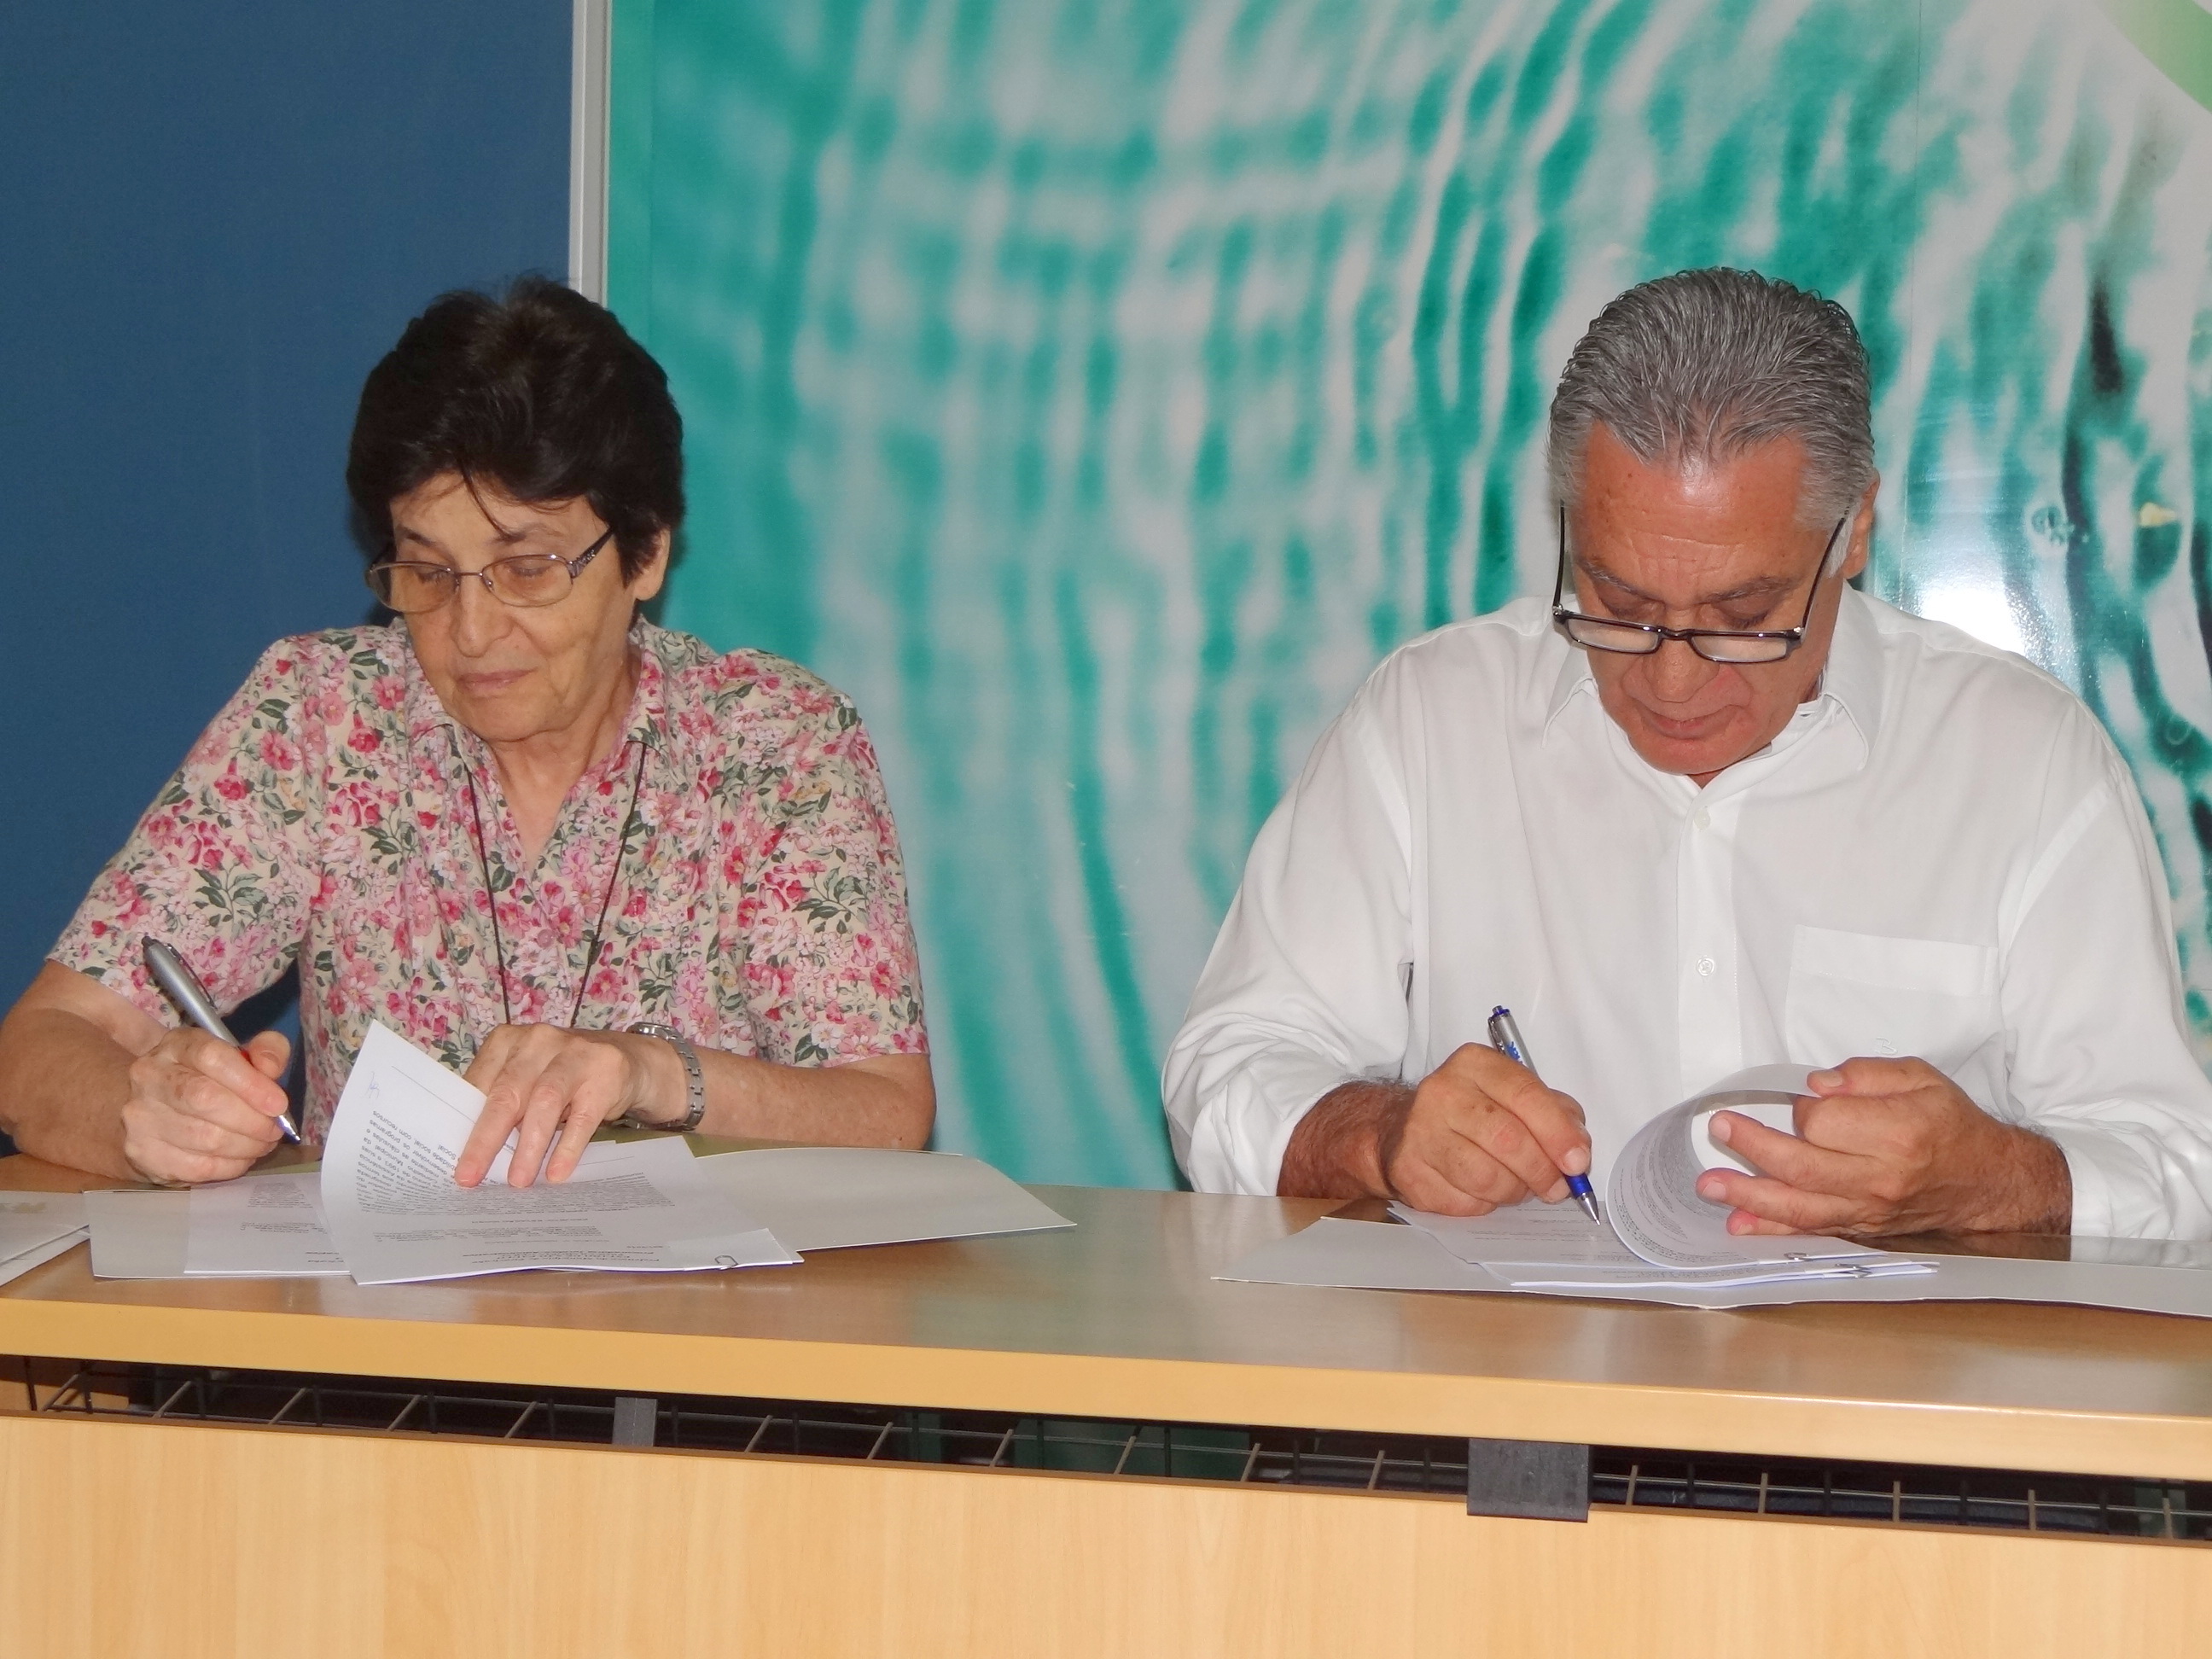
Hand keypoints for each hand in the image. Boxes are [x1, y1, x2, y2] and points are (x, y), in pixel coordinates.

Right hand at [121, 1027, 290, 1185]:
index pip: (212, 1057)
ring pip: (205, 1138)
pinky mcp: (143, 1153)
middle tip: (274, 1129)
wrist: (158, 1111)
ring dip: (247, 1146)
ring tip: (262, 1143)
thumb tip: (271, 1066)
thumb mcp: (239, 1055)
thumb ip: (265, 1051)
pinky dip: (230, 1166)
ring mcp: (141, 1117)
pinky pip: (198, 1167)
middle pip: (206, 1099)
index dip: (251, 1082)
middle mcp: (150, 1077)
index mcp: (177, 1046)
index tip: (278, 1104)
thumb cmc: (209, 1079)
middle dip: (252, 1120)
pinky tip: (241, 1158)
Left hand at [455, 1025, 676, 1187]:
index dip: (463, 1123)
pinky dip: (567, 1147)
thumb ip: (502, 1102)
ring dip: (528, 1146)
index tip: (451, 1159)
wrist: (627, 1060)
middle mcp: (539, 1041)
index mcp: (508, 1041)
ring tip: (518, 1181)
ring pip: (543, 1101)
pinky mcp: (606, 1073)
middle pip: (507, 1092)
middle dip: (486, 1138)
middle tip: (470, 1176)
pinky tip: (557, 1173)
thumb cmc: (561, 1077)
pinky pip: (583, 1116)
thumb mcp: (527, 1078)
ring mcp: (575, 1054)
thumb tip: (471, 1155)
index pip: (479, 1084)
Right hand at [1376, 1042, 1592, 1215]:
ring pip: (1486, 1177)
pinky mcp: (1409, 1171)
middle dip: (1541, 1171)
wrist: (1401, 1127)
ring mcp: (1420, 1132)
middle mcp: (1443, 1092)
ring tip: (1518, 1187)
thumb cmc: (1470, 1111)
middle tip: (1556, 1187)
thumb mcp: (1512, 1094)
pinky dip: (1485, 1204)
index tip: (1577, 1161)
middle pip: (1507, 1139)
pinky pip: (1463, 1202)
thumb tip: (1577, 1150)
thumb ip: (1553, 1113)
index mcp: (1474, 1064)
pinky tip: (1483, 1191)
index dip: (1558, 1132)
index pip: (1525, 1094)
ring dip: (1514, 1191)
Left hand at [1694, 1056, 2072, 1237]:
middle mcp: (1881, 1178)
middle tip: (1721, 1128)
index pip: (1825, 1123)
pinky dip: (1773, 1229)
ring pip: (1800, 1206)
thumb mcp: (1921, 1079)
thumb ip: (1867, 1075)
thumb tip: (1817, 1085)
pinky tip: (1740, 1224)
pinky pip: (1812, 1231)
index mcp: (1898, 1133)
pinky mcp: (1863, 1228)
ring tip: (1710, 1186)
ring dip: (1749, 1195)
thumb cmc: (1952, 1125)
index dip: (1805, 1109)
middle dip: (1754, 1146)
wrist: (1988, 1181)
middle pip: (1802, 1166)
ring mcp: (1870, 1209)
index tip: (1807, 1102)